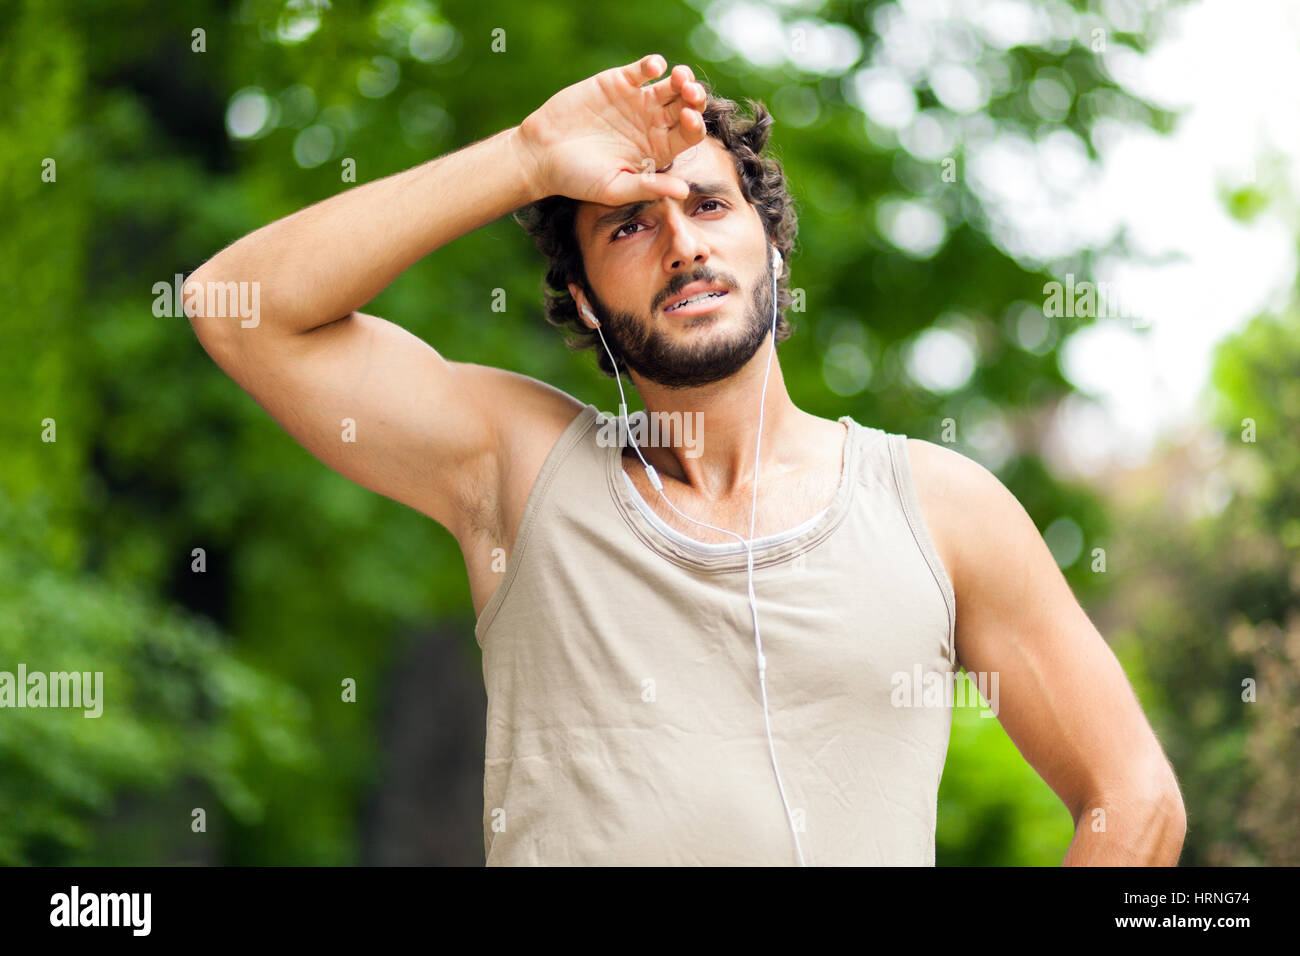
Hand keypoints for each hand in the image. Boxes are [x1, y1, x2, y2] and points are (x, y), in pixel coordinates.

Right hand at [514, 53, 708, 205]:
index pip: (688, 135)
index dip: (694, 125)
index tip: (689, 118)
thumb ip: (648, 187)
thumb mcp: (614, 188)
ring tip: (679, 76)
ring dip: (681, 78)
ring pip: (671, 85)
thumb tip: (684, 192)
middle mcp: (653, 124)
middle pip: (686, 106)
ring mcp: (637, 102)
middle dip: (694, 97)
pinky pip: (642, 70)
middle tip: (691, 93)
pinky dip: (652, 64)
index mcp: (658, 150)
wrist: (542, 154)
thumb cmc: (577, 179)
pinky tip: (655, 67)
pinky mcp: (618, 82)